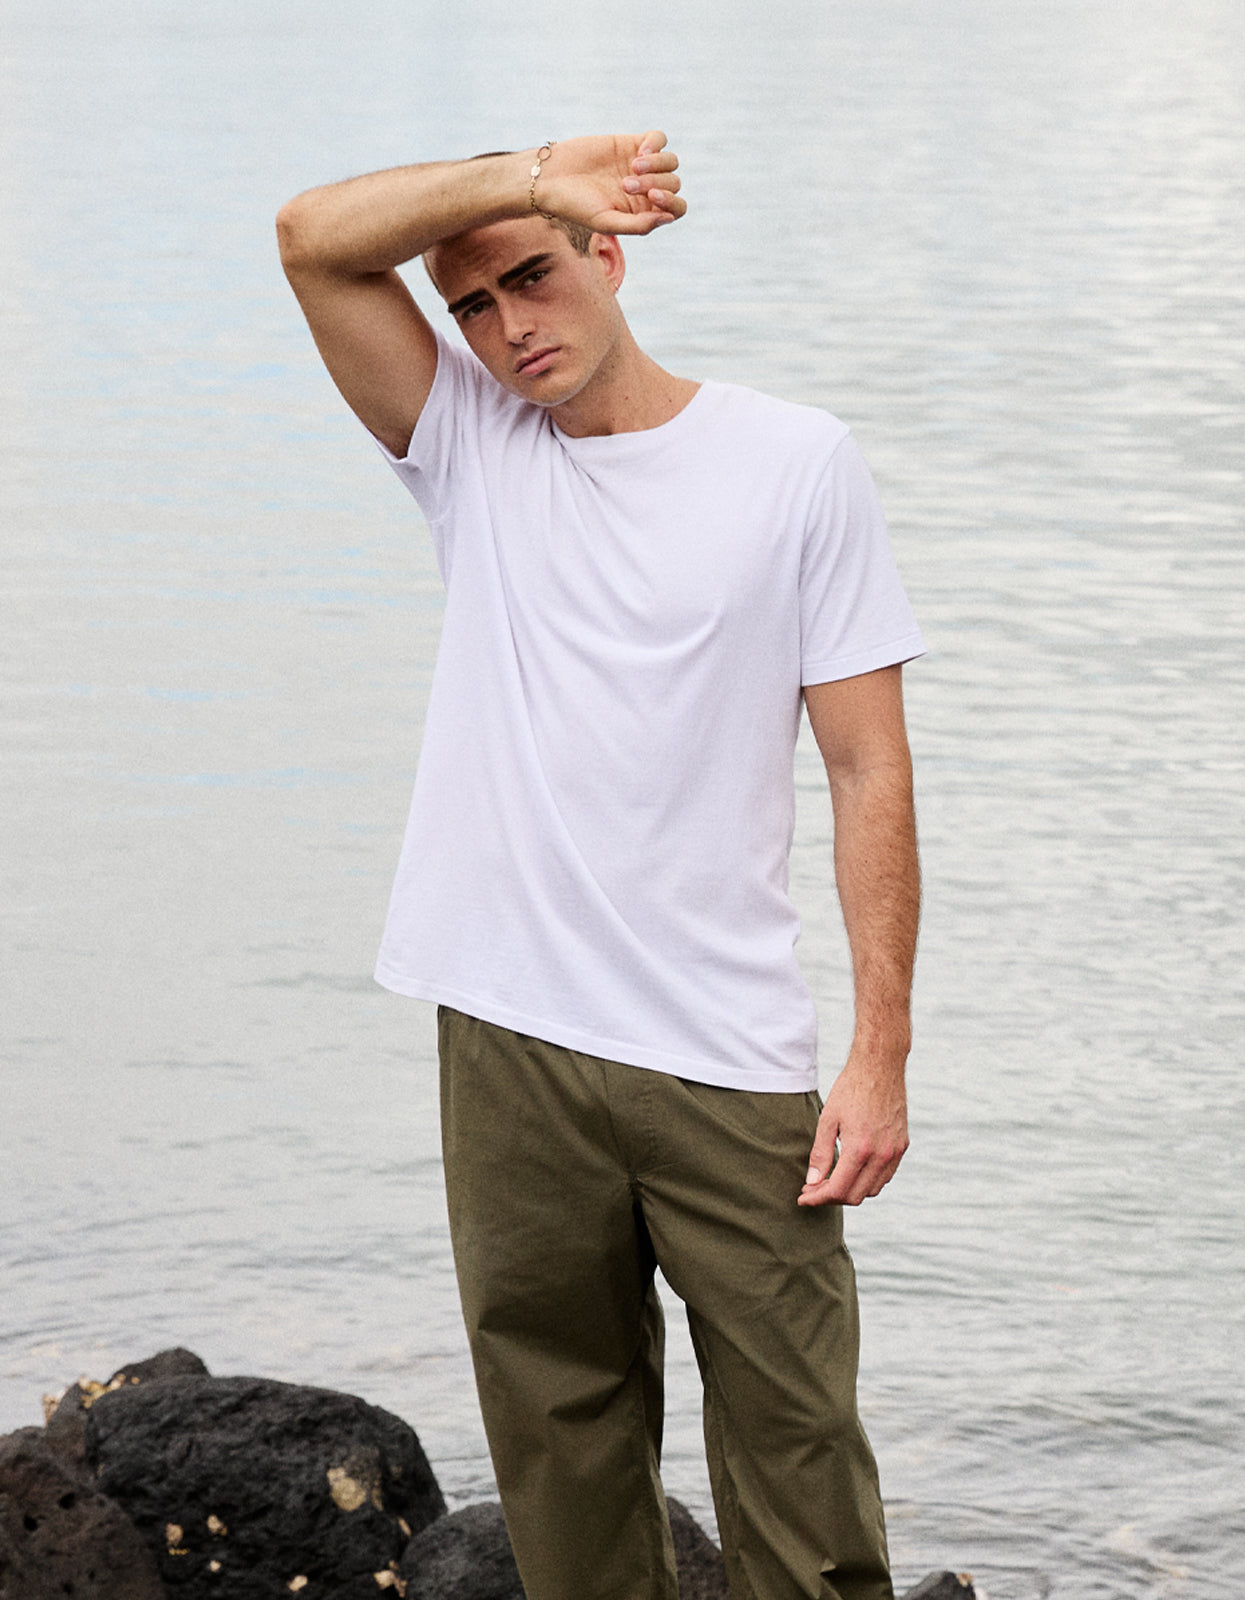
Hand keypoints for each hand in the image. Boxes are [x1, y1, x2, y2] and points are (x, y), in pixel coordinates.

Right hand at [535, 131, 685, 235]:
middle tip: (626, 185)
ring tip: (631, 169)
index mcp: (644, 212)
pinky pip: (659, 138)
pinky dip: (655, 145)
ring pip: (671, 162)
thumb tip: (668, 218)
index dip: (672, 202)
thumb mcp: (607, 222)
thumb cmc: (576, 206)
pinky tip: (638, 153)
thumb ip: (639, 225)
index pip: (676, 208)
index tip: (652, 197)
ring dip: (657, 165)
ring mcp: (641, 165)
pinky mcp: (631, 143)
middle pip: (674, 184)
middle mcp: (646, 189)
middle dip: (656, 183)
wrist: (551, 178)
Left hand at [798, 1046, 908, 1207]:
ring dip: (851, 1191)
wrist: (880, 1067)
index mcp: (860, 1149)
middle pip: (855, 1196)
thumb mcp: (827, 1119)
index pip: (838, 1190)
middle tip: (813, 1189)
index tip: (803, 1197)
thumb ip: (820, 1153)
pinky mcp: (902, 1146)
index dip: (818, 1198)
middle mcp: (881, 1155)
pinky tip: (853, 1171)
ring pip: (872, 1190)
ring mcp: (894, 1152)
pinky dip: (868, 1181)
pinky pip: (885, 1176)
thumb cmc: (850, 1089)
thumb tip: (813, 1182)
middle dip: (831, 1197)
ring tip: (831, 1181)